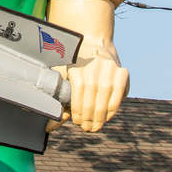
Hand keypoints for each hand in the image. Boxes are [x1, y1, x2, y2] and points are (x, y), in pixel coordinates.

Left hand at [44, 0, 128, 132]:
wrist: (94, 43)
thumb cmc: (76, 66)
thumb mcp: (66, 78)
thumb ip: (62, 103)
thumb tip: (49, 128)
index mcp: (76, 67)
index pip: (77, 96)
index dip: (78, 113)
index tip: (77, 122)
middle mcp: (94, 67)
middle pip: (91, 101)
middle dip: (88, 119)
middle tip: (86, 128)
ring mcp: (109, 69)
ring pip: (105, 100)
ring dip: (100, 117)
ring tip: (95, 126)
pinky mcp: (122, 72)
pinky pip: (119, 95)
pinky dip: (113, 108)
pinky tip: (107, 116)